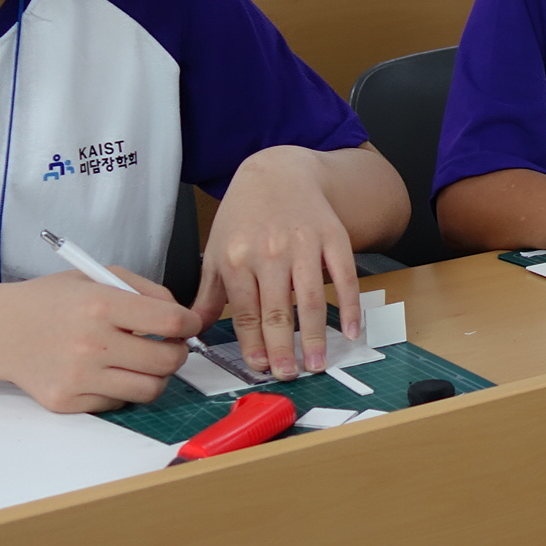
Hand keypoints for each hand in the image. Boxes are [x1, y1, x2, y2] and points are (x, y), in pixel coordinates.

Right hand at [3, 267, 199, 413]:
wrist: (1, 330)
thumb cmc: (53, 302)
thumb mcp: (98, 276)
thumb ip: (146, 291)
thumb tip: (184, 317)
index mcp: (100, 304)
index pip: (171, 321)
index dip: (190, 324)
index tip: (189, 325)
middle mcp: (90, 343)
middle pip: (167, 361)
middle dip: (177, 353)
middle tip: (168, 346)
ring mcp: (78, 377)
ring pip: (149, 390)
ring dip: (155, 376)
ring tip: (141, 361)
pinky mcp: (67, 402)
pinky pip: (118, 404)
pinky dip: (121, 390)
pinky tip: (105, 372)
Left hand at [195, 148, 363, 378]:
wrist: (279, 171)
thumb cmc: (245, 215)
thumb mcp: (217, 249)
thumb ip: (209, 294)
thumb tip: (192, 331)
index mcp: (237, 258)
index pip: (245, 313)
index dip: (254, 344)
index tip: (260, 368)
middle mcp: (269, 252)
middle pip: (278, 312)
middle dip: (283, 349)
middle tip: (288, 374)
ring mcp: (304, 244)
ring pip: (311, 300)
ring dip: (316, 336)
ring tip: (317, 363)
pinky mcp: (333, 237)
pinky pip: (345, 278)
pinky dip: (351, 307)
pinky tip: (353, 331)